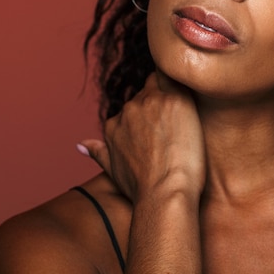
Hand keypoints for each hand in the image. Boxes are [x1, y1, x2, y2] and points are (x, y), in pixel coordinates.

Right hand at [79, 71, 205, 202]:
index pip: (131, 107)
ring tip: (187, 113)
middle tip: (177, 122)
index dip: (148, 114)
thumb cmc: (143, 189)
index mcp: (114, 124)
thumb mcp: (113, 171)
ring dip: (171, 93)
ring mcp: (151, 102)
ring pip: (161, 82)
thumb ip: (98, 153)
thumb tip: (80, 146)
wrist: (164, 193)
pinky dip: (183, 84)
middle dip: (159, 102)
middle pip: (145, 93)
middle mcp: (129, 109)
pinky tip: (192, 92)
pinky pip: (177, 80)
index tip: (160, 127)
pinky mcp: (174, 99)